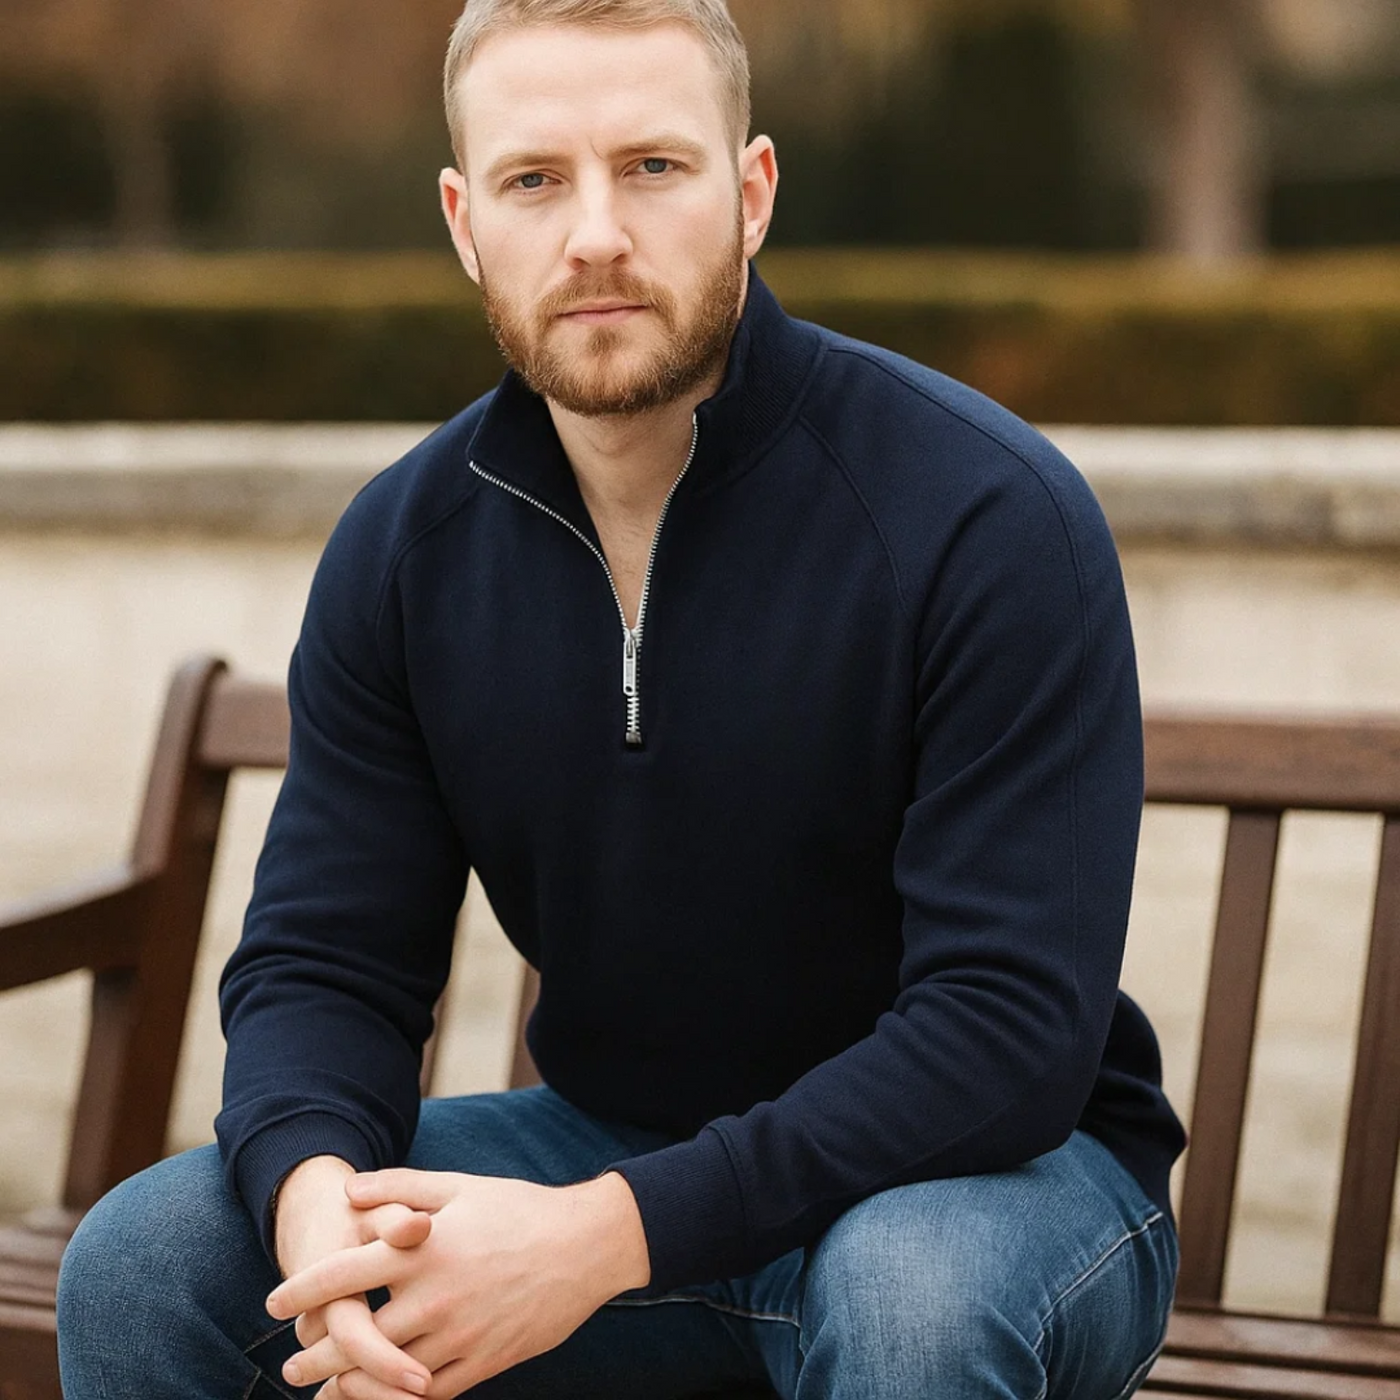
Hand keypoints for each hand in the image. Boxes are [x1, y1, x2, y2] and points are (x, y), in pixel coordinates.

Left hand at [266, 1169, 650, 1398]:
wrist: (584, 1247)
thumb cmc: (519, 1209)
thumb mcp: (459, 1187)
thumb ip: (399, 1188)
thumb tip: (347, 1191)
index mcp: (423, 1250)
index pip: (343, 1274)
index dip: (301, 1291)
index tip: (273, 1305)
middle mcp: (433, 1296)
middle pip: (354, 1336)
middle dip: (314, 1354)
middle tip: (292, 1365)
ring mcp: (457, 1336)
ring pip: (384, 1374)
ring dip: (347, 1386)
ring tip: (325, 1390)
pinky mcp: (481, 1363)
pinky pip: (425, 1394)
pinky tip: (378, 1399)